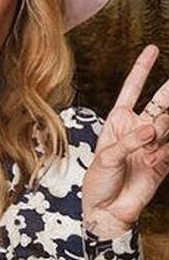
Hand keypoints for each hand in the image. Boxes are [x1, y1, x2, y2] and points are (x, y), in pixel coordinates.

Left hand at [83, 45, 168, 239]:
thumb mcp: (104, 159)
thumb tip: (151, 131)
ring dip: (168, 121)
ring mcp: (153, 144)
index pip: (132, 89)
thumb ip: (127, 142)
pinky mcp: (164, 160)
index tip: (152, 49)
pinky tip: (155, 153)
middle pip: (161, 102)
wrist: (106, 211)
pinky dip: (166, 146)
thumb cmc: (97, 183)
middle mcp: (138, 129)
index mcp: (118, 123)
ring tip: (159, 127)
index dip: (141, 70)